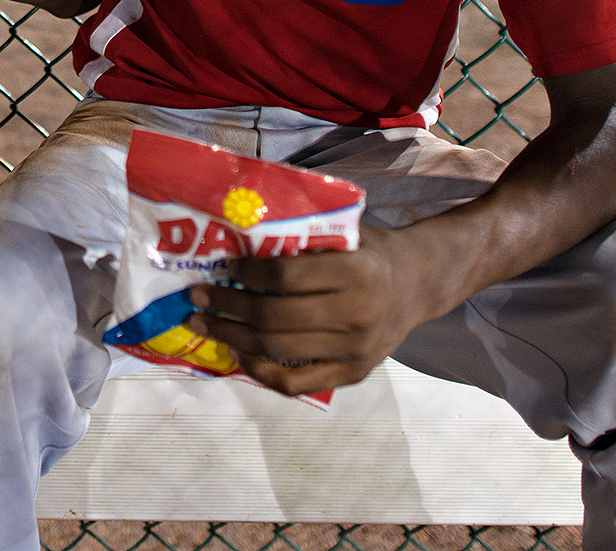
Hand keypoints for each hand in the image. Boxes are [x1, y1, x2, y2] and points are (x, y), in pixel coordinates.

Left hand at [186, 224, 450, 397]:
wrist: (419, 283)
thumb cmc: (370, 251)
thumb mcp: (346, 232)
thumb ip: (304, 237)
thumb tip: (239, 236)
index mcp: (354, 272)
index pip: (285, 278)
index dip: (247, 275)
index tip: (225, 268)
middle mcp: (356, 313)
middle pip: (274, 318)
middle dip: (226, 309)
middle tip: (196, 298)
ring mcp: (355, 349)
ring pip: (278, 351)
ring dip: (232, 339)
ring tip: (205, 326)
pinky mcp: (353, 373)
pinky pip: (297, 383)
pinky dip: (262, 373)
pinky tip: (240, 355)